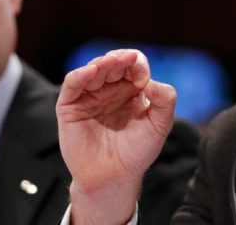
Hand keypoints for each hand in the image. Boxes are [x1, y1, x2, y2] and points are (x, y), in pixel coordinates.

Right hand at [56, 49, 176, 224]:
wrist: (114, 178)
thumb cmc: (137, 152)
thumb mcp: (160, 125)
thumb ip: (165, 101)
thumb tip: (151, 81)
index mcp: (131, 89)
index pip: (133, 65)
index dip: (138, 64)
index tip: (144, 79)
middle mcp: (109, 89)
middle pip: (112, 62)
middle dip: (120, 59)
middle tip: (127, 59)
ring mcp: (89, 96)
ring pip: (93, 69)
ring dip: (102, 63)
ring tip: (110, 63)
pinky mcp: (70, 106)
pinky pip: (72, 84)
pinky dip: (80, 74)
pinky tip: (91, 71)